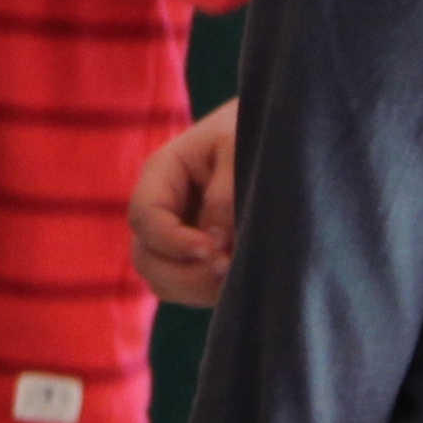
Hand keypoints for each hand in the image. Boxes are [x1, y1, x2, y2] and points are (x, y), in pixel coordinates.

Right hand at [132, 100, 239, 310]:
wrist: (278, 134)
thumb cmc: (254, 130)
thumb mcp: (240, 149)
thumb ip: (225, 193)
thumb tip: (215, 242)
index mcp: (163, 173)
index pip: (145, 217)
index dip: (171, 241)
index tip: (212, 248)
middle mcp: (164, 210)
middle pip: (146, 258)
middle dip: (183, 272)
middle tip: (226, 265)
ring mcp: (178, 237)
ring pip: (165, 282)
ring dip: (198, 287)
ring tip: (238, 272)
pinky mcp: (199, 258)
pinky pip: (191, 290)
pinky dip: (212, 292)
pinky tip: (243, 277)